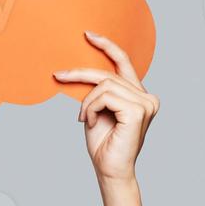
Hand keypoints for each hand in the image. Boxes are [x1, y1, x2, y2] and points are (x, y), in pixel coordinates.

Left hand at [52, 30, 158, 182]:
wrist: (109, 170)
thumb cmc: (103, 144)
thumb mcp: (96, 110)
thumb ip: (98, 91)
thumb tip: (82, 69)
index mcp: (139, 95)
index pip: (125, 63)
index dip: (107, 46)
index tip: (88, 35)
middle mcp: (147, 97)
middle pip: (108, 73)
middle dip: (80, 74)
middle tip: (58, 75)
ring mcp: (146, 103)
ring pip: (104, 85)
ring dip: (86, 102)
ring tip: (84, 119)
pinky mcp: (138, 110)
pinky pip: (105, 97)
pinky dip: (91, 108)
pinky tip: (90, 122)